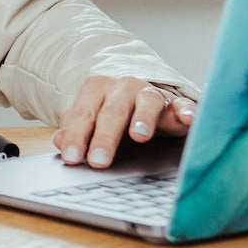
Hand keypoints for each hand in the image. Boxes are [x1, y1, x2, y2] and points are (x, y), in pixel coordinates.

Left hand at [52, 76, 195, 168]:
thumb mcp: (92, 119)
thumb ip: (76, 129)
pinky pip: (183, 105)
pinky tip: (188, 120)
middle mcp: (124, 87)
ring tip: (139, 136)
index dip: (76, 136)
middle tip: (99, 160)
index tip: (72, 158)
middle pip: (113, 111)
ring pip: (147, 102)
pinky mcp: (177, 103)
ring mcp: (151, 93)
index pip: (83, 114)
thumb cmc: (113, 112)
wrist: (144, 95)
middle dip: (105, 136)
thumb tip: (59, 142)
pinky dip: (186, 111)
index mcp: (97, 89)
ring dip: (143, 119)